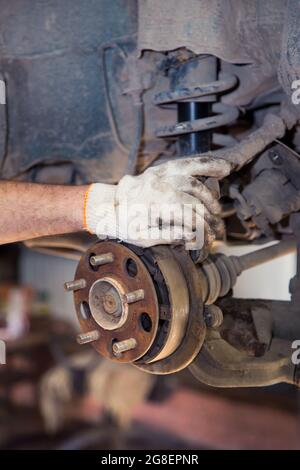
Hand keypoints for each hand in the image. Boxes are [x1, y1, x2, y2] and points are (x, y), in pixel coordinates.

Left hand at [84, 156, 231, 247]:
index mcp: (154, 206)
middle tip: (216, 226)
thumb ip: (168, 236)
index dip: (203, 229)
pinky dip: (205, 164)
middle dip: (210, 214)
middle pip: (194, 199)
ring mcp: (160, 175)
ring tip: (220, 209)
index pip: (189, 217)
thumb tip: (192, 236)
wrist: (108, 206)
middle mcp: (159, 187)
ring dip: (211, 190)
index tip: (209, 239)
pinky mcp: (161, 169)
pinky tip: (221, 167)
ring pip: (193, 176)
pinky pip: (186, 162)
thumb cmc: (124, 225)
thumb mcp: (142, 238)